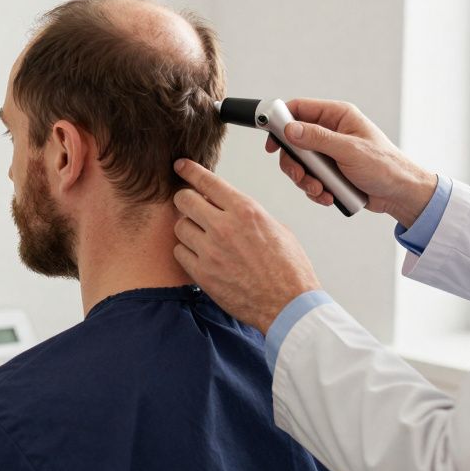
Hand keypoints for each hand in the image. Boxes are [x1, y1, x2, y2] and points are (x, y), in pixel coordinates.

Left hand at [172, 160, 319, 333]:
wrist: (289, 305)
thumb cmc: (289, 269)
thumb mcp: (276, 228)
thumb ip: (248, 214)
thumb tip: (229, 207)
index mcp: (246, 210)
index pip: (207, 181)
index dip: (190, 170)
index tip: (180, 165)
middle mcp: (224, 227)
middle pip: (184, 200)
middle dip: (186, 200)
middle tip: (191, 207)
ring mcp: (211, 251)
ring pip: (180, 227)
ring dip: (188, 229)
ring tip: (203, 238)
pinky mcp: (203, 274)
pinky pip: (180, 252)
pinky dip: (187, 252)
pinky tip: (201, 256)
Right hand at [266, 98, 436, 226]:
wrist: (400, 195)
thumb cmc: (386, 167)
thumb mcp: (350, 150)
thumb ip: (318, 138)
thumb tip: (290, 129)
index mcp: (338, 116)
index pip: (299, 109)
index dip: (280, 121)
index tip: (271, 140)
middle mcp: (331, 131)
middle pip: (293, 141)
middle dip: (294, 163)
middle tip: (300, 175)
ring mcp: (329, 152)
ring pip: (299, 163)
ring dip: (305, 180)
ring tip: (320, 190)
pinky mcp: (329, 172)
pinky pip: (309, 178)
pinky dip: (314, 190)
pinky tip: (328, 195)